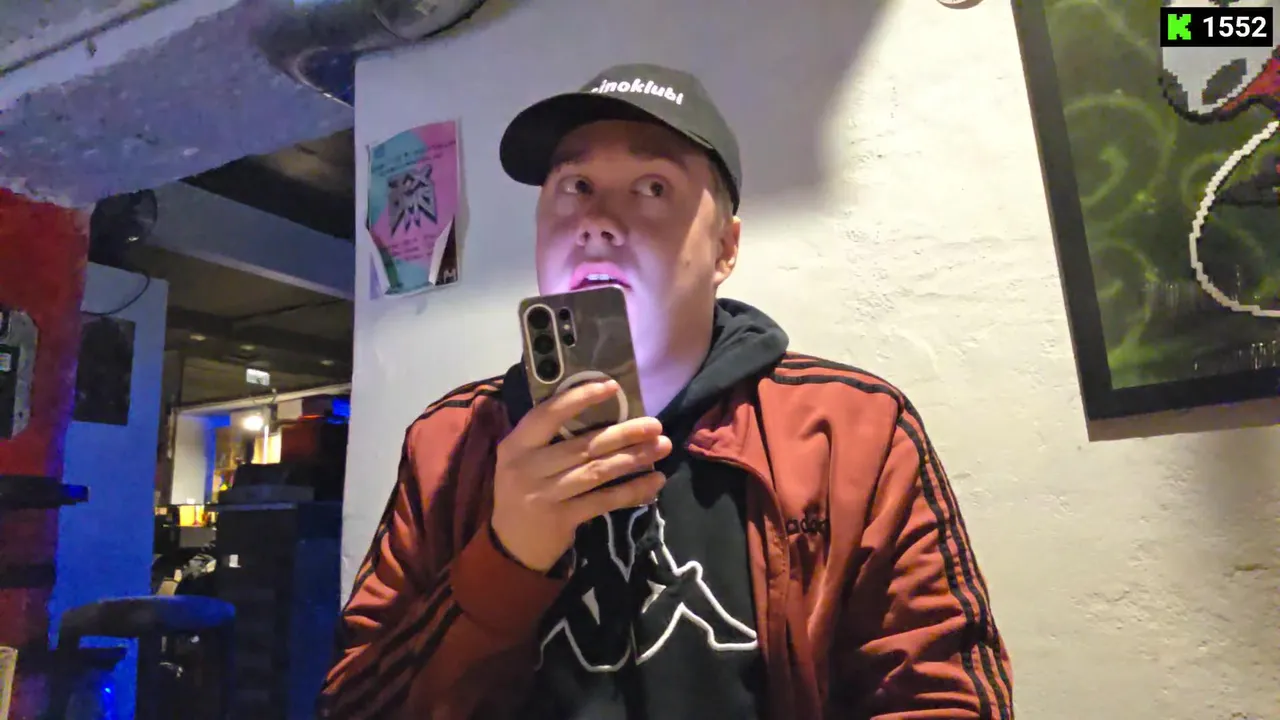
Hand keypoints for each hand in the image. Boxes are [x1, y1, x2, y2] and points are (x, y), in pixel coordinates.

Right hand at [491, 379, 671, 572]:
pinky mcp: (561, 519)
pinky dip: (631, 491)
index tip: (612, 386)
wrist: (510, 545)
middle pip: (583, 445)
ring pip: (597, 471)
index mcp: (516, 445)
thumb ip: (550, 440)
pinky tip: (654, 483)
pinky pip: (603, 500)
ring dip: (633, 458)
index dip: (580, 398)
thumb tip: (605, 415)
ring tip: (661, 448)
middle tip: (655, 425)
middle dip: (624, 433)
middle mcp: (527, 467)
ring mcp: (543, 494)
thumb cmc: (525, 492)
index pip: (548, 414)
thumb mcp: (524, 461)